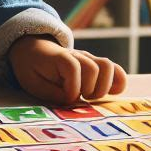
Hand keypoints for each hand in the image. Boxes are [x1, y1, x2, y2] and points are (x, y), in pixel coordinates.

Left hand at [8, 36, 126, 105]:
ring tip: (91, 96)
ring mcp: (89, 59)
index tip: (65, 99)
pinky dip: (119, 81)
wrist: (34, 50)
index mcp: (59, 58)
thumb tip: (72, 100)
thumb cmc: (31, 68)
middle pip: (93, 68)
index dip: (71, 89)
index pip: (73, 68)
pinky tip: (112, 93)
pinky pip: (116, 69)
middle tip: (79, 98)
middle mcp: (77, 55)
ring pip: (108, 66)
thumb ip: (51, 92)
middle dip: (88, 89)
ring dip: (104, 86)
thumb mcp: (32, 82)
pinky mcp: (96, 65)